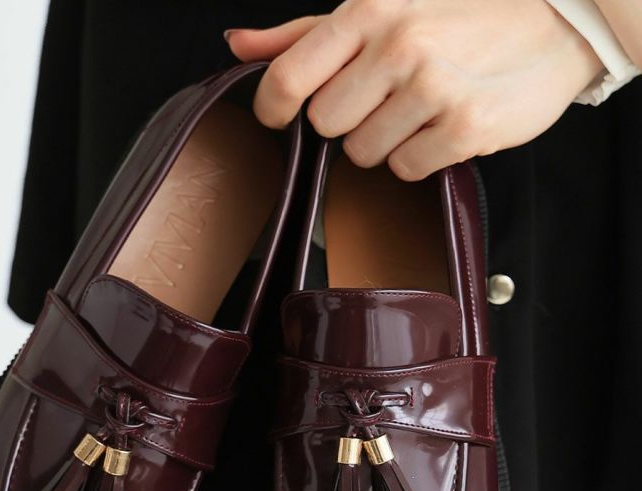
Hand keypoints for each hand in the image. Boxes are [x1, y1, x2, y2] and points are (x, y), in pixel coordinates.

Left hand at [226, 0, 602, 179]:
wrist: (556, 20)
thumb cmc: (457, 14)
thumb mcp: (379, 8)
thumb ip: (304, 35)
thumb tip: (238, 45)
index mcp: (369, 10)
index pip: (288, 77)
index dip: (273, 107)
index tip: (279, 116)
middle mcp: (399, 45)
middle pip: (325, 125)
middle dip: (346, 121)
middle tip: (383, 100)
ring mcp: (433, 86)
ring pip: (363, 154)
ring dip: (385, 141)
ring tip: (419, 109)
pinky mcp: (465, 126)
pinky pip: (406, 170)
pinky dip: (420, 158)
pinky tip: (443, 127)